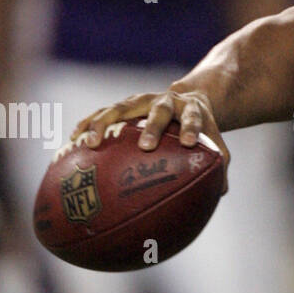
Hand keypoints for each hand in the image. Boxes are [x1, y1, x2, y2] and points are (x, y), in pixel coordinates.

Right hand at [71, 89, 230, 192]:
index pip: (193, 118)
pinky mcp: (123, 106)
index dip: (190, 128)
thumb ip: (219, 165)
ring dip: (106, 123)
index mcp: (190, 109)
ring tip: (92, 142)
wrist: (186, 99)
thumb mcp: (215, 143)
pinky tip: (74, 140)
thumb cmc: (200, 130)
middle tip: (146, 146)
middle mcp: (165, 101)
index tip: (187, 143)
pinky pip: (102, 113)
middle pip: (157, 111)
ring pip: (121, 107)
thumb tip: (219, 193)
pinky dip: (88, 124)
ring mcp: (141, 101)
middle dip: (152, 127)